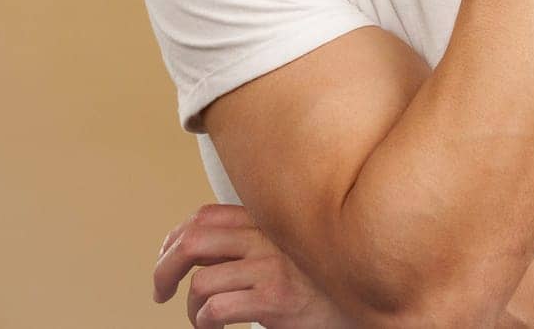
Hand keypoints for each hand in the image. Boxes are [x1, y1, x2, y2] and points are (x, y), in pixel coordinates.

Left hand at [152, 202, 354, 327]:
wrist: (372, 299)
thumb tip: (211, 251)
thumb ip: (262, 240)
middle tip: (161, 290)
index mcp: (271, 222)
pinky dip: (204, 323)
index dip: (176, 236)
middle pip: (192, 240)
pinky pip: (216, 309)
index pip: (206, 215)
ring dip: (189, 308)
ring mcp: (273, 268)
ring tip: (200, 320)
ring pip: (200, 281)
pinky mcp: (276, 300)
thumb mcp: (296, 248)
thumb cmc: (330, 280)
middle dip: (164, 267)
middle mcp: (270, 238)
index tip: (168, 257)